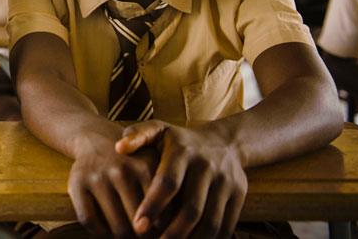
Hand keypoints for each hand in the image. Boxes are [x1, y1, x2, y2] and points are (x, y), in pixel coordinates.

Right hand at [68, 143, 157, 237]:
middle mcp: (121, 171)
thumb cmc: (132, 163)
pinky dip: (99, 233)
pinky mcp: (77, 182)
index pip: (161, 214)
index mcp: (146, 167)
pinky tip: (105, 230)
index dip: (161, 230)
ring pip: (117, 227)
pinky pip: (89, 220)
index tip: (158, 231)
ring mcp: (97, 177)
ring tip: (126, 234)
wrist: (97, 139)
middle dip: (142, 235)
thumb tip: (163, 231)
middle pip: (139, 224)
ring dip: (123, 236)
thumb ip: (163, 194)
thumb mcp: (152, 167)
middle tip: (141, 234)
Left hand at [117, 121, 246, 238]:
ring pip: (210, 221)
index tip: (138, 225)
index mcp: (183, 151)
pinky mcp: (238, 195)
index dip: (153, 206)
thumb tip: (119, 148)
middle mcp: (207, 166)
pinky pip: (225, 224)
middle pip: (191, 208)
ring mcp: (225, 182)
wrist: (224, 142)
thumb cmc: (178, 141)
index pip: (168, 182)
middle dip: (172, 232)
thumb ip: (137, 136)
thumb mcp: (158, 130)